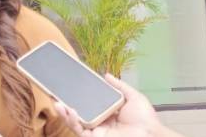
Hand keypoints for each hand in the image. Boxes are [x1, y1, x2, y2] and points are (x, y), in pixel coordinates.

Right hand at [54, 74, 175, 136]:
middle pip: (79, 113)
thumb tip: (106, 75)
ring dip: (64, 113)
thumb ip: (119, 86)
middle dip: (66, 104)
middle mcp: (100, 122)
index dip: (79, 96)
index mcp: (108, 112)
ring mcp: (96, 131)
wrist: (150, 135)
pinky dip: (72, 120)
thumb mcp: (133, 97)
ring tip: (56, 102)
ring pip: (75, 122)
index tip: (69, 86)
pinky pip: (79, 130)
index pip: (90, 103)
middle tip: (55, 93)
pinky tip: (69, 110)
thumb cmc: (145, 119)